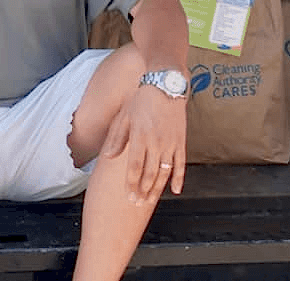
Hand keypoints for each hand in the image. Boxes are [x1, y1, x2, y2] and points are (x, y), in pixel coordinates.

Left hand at [101, 86, 186, 202]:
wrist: (166, 85)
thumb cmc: (142, 100)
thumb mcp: (124, 116)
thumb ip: (117, 138)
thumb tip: (108, 157)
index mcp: (140, 136)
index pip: (135, 166)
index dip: (132, 183)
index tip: (128, 196)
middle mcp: (156, 142)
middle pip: (150, 173)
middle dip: (143, 190)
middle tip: (137, 203)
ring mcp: (171, 143)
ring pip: (164, 172)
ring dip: (157, 188)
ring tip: (150, 201)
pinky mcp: (181, 141)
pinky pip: (181, 164)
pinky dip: (179, 178)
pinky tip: (175, 191)